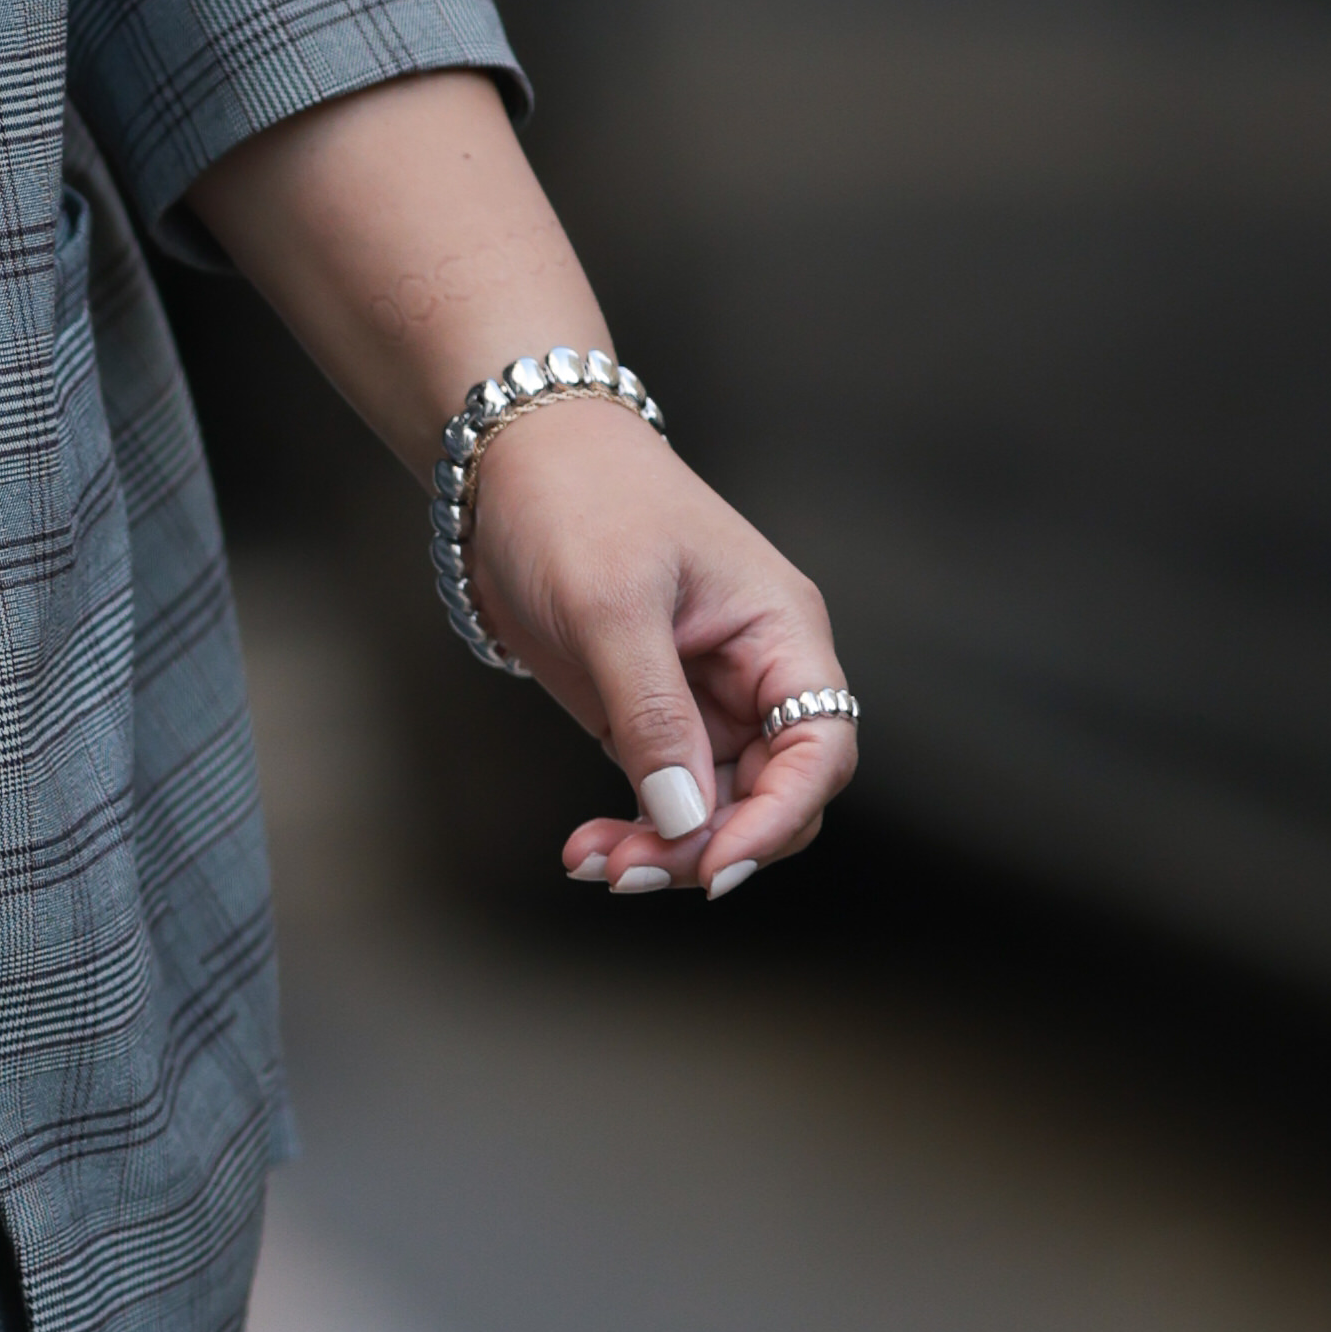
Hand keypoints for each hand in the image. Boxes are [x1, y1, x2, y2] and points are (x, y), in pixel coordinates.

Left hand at [448, 391, 858, 902]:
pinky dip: (637, 830)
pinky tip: (586, 849)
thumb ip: (653, 716)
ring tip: (595, 862)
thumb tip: (688, 820)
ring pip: (719, 808)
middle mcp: (757, 673)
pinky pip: (669, 796)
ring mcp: (705, 699)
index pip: (822, 748)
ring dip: (667, 849)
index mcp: (780, 633)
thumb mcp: (613, 605)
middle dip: (712, 845)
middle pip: (775, 794)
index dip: (779, 817)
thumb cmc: (576, 501)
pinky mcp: (652, 717)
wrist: (509, 460)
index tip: (714, 867)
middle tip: (629, 871)